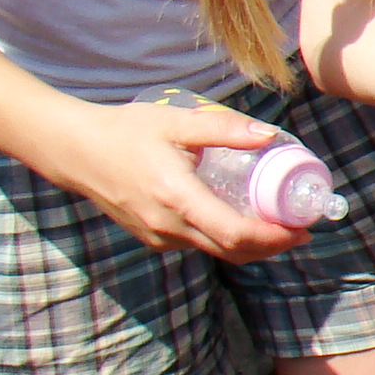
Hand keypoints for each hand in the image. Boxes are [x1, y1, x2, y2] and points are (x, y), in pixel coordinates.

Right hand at [32, 100, 312, 262]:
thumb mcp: (176, 123)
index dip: (274, 237)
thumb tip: (270, 135)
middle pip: (232, 251)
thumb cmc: (124, 131)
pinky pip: (197, 245)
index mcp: (177, 198)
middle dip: (271, 245)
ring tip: (278, 226)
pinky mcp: (152, 237)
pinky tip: (240, 221)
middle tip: (299, 230)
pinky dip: (225, 240)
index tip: (301, 229)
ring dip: (250, 245)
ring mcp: (158, 236)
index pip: (235, 233)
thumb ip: (225, 129)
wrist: (73, 150)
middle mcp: (168, 226)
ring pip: (215, 251)